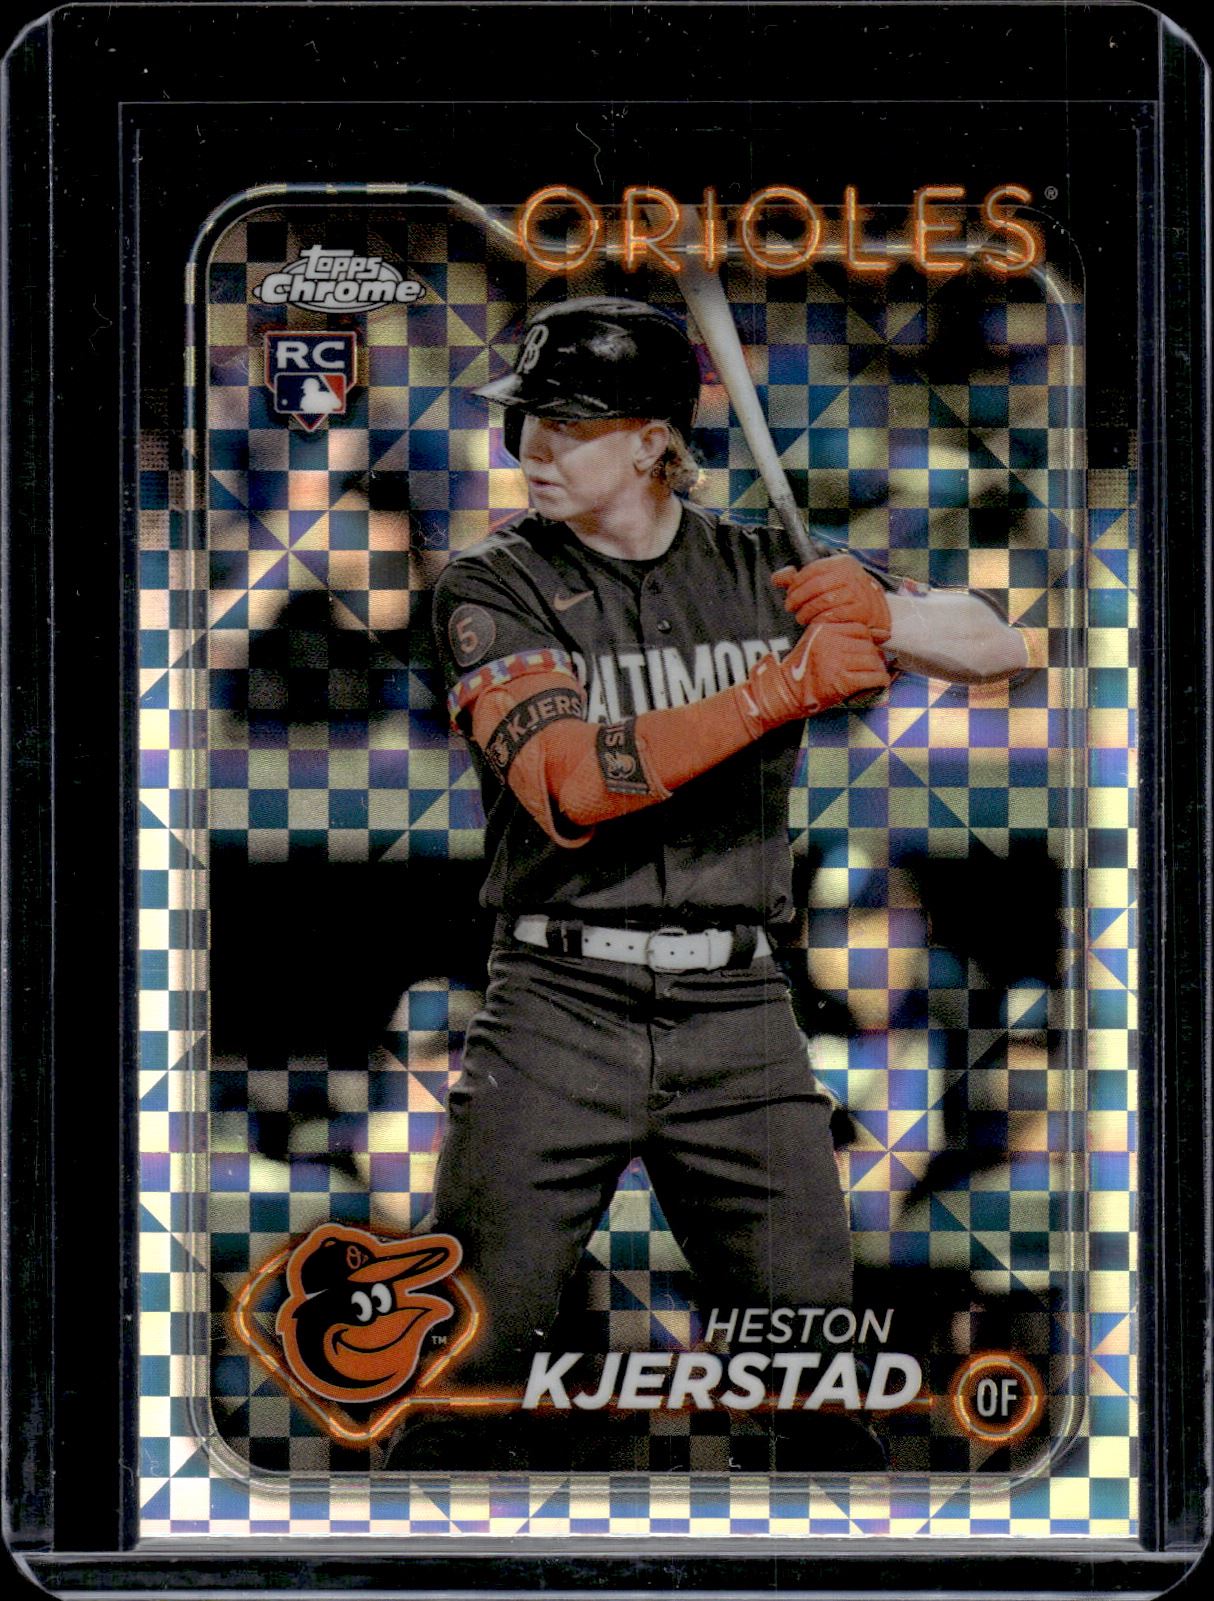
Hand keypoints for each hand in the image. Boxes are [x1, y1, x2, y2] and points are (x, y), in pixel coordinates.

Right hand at [738, 621, 890, 732]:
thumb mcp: (819, 643)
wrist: (784, 694)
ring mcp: (836, 661)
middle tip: (866, 669)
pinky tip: (873, 685)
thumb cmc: (802, 671)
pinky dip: (879, 682)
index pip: (860, 629)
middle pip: (868, 646)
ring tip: (868, 678)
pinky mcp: (842, 681)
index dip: (865, 642)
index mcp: (824, 629)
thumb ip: (845, 636)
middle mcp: (830, 641)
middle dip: (872, 658)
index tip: (861, 654)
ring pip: (874, 661)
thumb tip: (885, 634)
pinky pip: (874, 677)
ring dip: (876, 671)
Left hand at [773, 554, 890, 643]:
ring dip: (807, 612)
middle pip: (815, 586)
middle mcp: (851, 574)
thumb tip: (776, 578)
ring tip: (802, 618)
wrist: (876, 614)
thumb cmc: (846, 597)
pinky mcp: (861, 609)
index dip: (795, 584)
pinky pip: (834, 615)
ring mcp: (858, 591)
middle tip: (792, 609)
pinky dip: (822, 620)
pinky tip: (817, 623)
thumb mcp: (825, 582)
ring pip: (823, 601)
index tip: (789, 595)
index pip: (811, 570)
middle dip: (798, 599)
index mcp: (841, 563)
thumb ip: (799, 579)